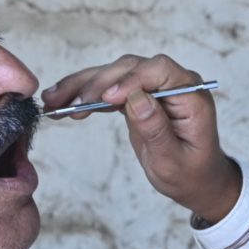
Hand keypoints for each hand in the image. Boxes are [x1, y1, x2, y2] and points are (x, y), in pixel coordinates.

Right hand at [39, 53, 241, 225]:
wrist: (196, 180)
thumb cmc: (191, 173)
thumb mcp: (173, 160)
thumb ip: (156, 129)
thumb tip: (137, 99)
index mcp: (190, 93)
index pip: (159, 70)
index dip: (131, 79)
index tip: (106, 97)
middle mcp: (172, 83)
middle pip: (130, 68)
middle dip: (96, 83)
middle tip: (70, 104)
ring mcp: (153, 86)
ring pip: (112, 75)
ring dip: (80, 86)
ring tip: (52, 101)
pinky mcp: (136, 95)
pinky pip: (108, 89)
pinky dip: (84, 95)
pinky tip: (61, 103)